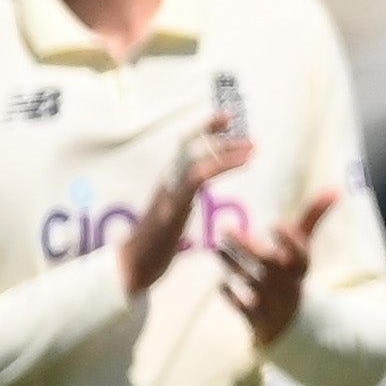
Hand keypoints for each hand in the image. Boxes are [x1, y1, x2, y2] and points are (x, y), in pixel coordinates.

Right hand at [120, 113, 249, 295]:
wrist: (133, 266)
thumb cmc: (153, 247)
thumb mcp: (172, 218)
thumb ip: (181, 202)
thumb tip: (189, 197)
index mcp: (168, 184)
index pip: (184, 149)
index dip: (204, 131)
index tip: (226, 119)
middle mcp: (167, 181)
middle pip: (188, 145)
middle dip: (213, 130)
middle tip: (237, 120)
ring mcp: (170, 191)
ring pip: (197, 158)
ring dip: (227, 150)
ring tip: (252, 147)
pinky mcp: (174, 205)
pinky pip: (198, 177)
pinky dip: (223, 165)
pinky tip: (243, 162)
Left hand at [219, 189, 340, 345]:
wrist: (288, 321)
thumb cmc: (292, 274)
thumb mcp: (304, 249)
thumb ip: (314, 218)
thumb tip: (336, 188)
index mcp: (301, 267)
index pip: (301, 254)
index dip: (290, 242)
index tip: (277, 224)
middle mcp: (288, 284)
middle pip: (270, 265)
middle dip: (248, 248)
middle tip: (227, 228)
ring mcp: (272, 302)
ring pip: (252, 281)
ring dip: (233, 265)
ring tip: (217, 248)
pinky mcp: (256, 318)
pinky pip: (243, 307)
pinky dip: (232, 296)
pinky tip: (221, 285)